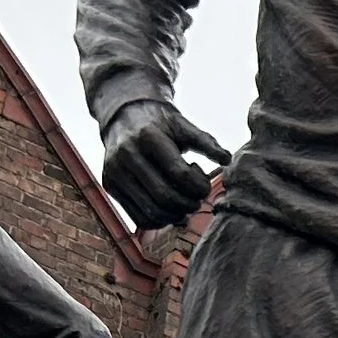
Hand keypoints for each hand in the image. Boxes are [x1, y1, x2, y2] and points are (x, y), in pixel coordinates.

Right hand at [101, 100, 230, 229]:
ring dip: (176, 215)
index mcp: (147, 137)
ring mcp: (115, 172)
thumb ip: (206, 142)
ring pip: (152, 212)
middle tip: (197, 198)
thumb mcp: (183, 126)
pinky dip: (160, 221)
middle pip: (166, 196)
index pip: (179, 174)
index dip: (199, 186)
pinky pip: (139, 218)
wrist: (124, 116)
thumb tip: (227, 159)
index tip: (204, 183)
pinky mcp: (110, 185)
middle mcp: (126, 154)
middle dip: (190, 203)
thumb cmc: (160, 123)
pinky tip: (170, 210)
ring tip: (184, 203)